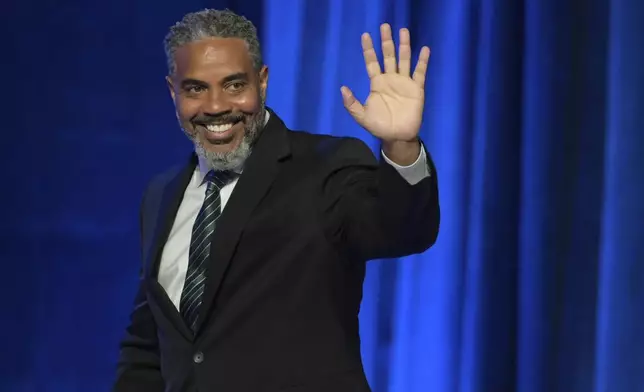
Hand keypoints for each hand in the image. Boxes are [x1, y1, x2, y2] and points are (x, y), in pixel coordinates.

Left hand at [341, 23, 429, 142]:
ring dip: (404, 46)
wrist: (397, 137)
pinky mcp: (416, 89)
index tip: (365, 35)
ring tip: (403, 30)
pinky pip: (420, 72)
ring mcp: (404, 82)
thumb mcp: (361, 116)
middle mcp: (390, 79)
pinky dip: (422, 61)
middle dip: (386, 41)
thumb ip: (351, 103)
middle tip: (384, 26)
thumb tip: (343, 88)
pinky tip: (424, 49)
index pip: (372, 62)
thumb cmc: (379, 126)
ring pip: (404, 60)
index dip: (368, 49)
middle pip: (388, 56)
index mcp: (377, 83)